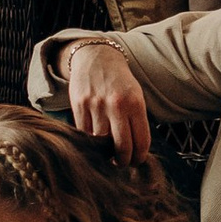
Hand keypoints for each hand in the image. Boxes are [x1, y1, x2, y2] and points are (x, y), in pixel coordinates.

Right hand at [64, 36, 151, 158]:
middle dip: (123, 162)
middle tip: (121, 163)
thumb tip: (136, 152)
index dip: (139, 158)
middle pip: (121, 147)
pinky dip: (89, 141)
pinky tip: (94, 140)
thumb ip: (136, 121)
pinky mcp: (79, 105)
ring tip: (107, 152)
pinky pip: (84, 133)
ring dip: (104, 152)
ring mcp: (96, 105)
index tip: (136, 162)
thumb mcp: (135, 96)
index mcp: (135, 104)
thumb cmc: (120, 82)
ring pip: (100, 142)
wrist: (96, 58)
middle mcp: (116, 105)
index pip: (141, 141)